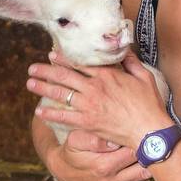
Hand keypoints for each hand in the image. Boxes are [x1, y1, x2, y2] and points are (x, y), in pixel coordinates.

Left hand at [28, 48, 170, 151]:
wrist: (149, 130)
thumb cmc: (149, 104)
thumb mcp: (144, 77)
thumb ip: (131, 62)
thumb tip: (124, 49)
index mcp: (107, 75)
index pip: (80, 63)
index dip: (63, 59)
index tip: (51, 55)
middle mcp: (94, 88)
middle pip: (64, 76)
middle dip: (46, 71)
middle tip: (32, 68)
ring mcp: (89, 105)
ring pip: (61, 93)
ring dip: (43, 88)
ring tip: (30, 83)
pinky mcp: (87, 122)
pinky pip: (64, 116)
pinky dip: (50, 114)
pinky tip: (39, 111)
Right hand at [44, 126, 164, 180]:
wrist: (62, 170)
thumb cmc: (71, 151)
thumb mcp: (75, 140)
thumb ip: (94, 139)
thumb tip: (114, 140)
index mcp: (104, 165)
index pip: (133, 149)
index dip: (145, 138)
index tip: (156, 129)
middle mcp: (113, 179)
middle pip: (143, 164)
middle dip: (157, 152)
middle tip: (171, 141)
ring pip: (145, 178)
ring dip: (160, 170)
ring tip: (176, 158)